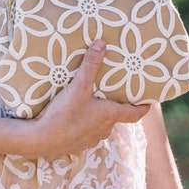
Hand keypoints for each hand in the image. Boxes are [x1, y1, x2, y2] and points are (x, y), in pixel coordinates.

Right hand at [32, 41, 149, 159]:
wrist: (40, 140)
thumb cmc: (64, 114)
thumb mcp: (78, 86)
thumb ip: (90, 65)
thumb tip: (102, 44)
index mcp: (110, 116)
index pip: (136, 114)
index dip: (144, 106)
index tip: (148, 100)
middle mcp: (105, 130)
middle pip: (117, 117)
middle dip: (116, 106)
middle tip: (113, 92)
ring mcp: (91, 139)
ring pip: (101, 125)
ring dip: (99, 115)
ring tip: (91, 101)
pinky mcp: (76, 145)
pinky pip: (86, 133)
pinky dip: (84, 124)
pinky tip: (73, 115)